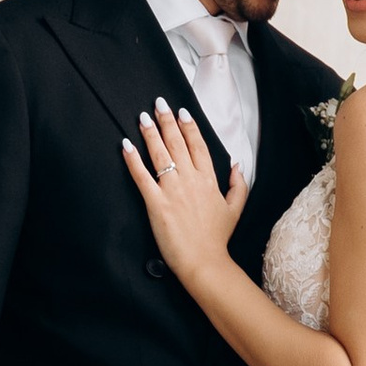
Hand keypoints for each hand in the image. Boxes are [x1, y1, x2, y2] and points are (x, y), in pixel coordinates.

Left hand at [122, 95, 247, 284]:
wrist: (204, 262)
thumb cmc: (217, 238)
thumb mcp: (235, 209)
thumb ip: (238, 184)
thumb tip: (237, 164)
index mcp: (209, 180)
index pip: (198, 145)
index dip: (189, 126)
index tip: (182, 112)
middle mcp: (191, 180)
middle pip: (177, 143)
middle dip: (167, 121)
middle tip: (158, 103)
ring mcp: (172, 190)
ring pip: (160, 155)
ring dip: (150, 133)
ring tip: (143, 117)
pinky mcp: (156, 203)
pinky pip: (142, 176)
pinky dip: (133, 160)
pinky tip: (126, 145)